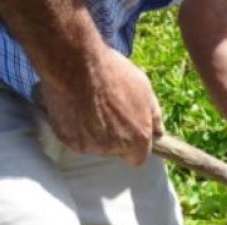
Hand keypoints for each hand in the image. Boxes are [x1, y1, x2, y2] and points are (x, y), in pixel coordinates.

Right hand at [36, 47, 162, 165]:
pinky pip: (74, 138)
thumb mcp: (144, 89)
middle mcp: (115, 147)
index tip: (126, 131)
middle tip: (105, 110)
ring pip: (94, 145)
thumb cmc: (113, 73)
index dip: (132, 146)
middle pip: (114, 151)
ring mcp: (90, 145)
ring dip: (93, 131)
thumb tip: (158, 132)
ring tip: (88, 105)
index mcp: (137, 139)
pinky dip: (74, 128)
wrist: (76, 63)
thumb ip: (154, 115)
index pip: (137, 158)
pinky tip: (74, 107)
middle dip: (112, 136)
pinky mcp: (69, 140)